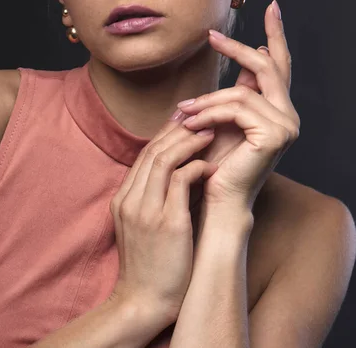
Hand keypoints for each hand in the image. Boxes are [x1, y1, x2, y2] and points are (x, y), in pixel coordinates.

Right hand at [108, 115, 217, 327]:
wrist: (142, 303)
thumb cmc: (149, 270)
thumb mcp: (143, 230)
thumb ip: (155, 202)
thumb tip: (182, 178)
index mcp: (122, 201)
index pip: (144, 156)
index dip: (166, 135)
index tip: (188, 124)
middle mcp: (129, 200)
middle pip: (152, 151)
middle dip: (179, 129)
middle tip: (205, 117)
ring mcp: (145, 210)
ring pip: (164, 158)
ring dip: (190, 141)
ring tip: (213, 133)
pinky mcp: (165, 222)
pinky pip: (181, 180)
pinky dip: (197, 166)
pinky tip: (212, 164)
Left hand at [177, 1, 299, 214]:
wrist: (219, 204)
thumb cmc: (215, 171)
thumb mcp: (223, 127)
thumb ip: (232, 100)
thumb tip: (238, 69)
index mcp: (279, 113)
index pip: (278, 68)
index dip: (274, 39)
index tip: (271, 9)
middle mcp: (288, 117)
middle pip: (266, 69)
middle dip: (239, 50)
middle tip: (213, 35)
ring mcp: (285, 125)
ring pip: (243, 92)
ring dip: (207, 99)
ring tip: (182, 110)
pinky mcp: (273, 134)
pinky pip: (237, 108)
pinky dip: (210, 112)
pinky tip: (190, 121)